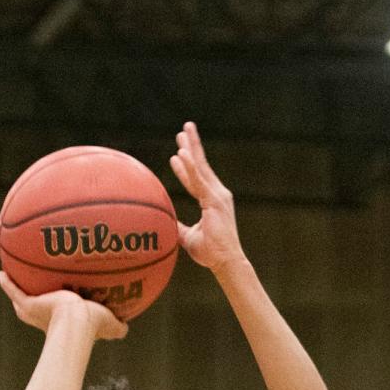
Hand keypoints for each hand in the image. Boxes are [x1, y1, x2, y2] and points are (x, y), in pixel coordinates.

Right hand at [0, 272, 127, 340]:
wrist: (77, 323)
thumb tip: (126, 327)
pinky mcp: (28, 304)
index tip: (57, 304)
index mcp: (61, 323)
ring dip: (15, 289)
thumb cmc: (94, 326)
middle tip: (30, 290)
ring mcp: (34, 311)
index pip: (55, 317)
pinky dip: (7, 283)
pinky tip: (1, 272)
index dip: (55, 312)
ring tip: (10, 276)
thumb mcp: (109, 325)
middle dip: (31, 300)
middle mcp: (45, 318)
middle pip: (33, 308)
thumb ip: (118, 327)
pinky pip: (14, 290)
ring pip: (21, 299)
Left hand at [170, 121, 245, 272]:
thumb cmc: (211, 253)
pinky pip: (199, 180)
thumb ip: (178, 227)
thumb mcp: (188, 237)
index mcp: (213, 200)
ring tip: (182, 132)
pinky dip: (189, 167)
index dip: (188, 164)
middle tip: (185, 128)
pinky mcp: (214, 200)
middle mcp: (218, 194)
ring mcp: (218, 195)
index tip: (179, 151)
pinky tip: (181, 153)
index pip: (198, 177)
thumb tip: (164, 222)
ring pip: (200, 168)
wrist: (225, 261)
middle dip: (192, 146)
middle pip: (202, 165)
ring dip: (190, 148)